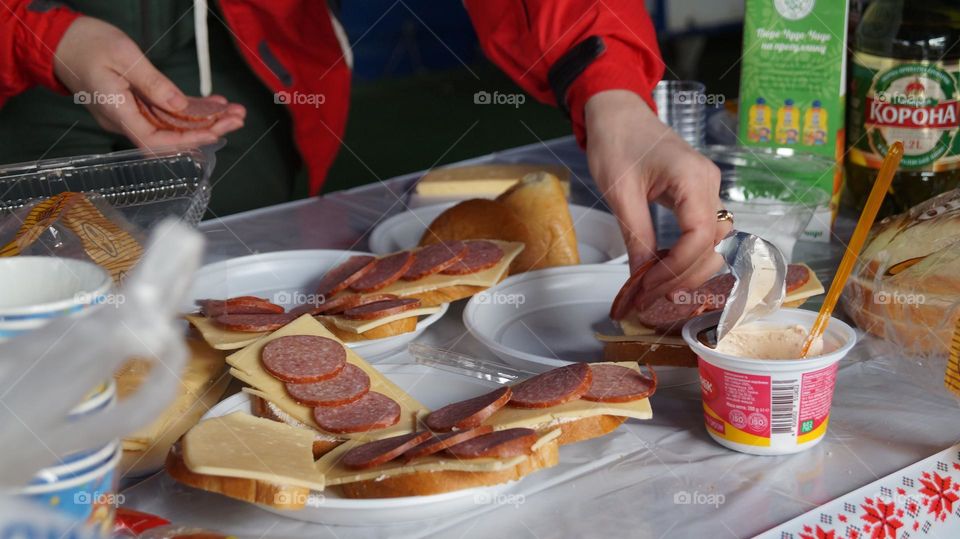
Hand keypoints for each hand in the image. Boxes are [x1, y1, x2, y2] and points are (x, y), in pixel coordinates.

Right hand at [53, 17, 244, 147]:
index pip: (156, 141)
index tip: (214, 132)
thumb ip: (153, 84)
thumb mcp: (124, 57)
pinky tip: (216, 104)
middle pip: (171, 137)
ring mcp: (133, 114)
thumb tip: (179, 107)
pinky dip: (193, 110)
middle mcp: (127, 120)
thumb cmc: (88, 45)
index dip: (187, 141)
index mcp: (118, 112)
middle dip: (207, 130)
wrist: (64, 41)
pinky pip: (169, 113)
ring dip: (206, 120)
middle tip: (238, 119)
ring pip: (175, 125)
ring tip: (236, 112)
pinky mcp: (139, 106)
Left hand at [584, 89, 730, 307]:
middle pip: (711, 245)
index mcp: (692, 178)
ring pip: (712, 243)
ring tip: (656, 289)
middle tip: (648, 297)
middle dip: (682, 276)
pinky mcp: (698, 195)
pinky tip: (664, 270)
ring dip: (687, 270)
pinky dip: (686, 255)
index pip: (699, 236)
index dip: (676, 268)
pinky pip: (702, 233)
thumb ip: (635, 236)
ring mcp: (707, 189)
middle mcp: (709, 184)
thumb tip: (640, 278)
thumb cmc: (617, 141)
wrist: (618, 112)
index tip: (649, 287)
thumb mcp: (620, 193)